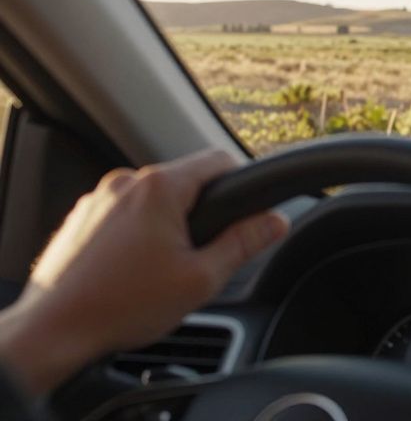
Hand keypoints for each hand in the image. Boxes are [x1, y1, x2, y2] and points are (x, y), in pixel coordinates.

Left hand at [0, 149, 287, 395]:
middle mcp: (127, 181)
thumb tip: (276, 221)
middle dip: (200, 214)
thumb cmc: (124, 305)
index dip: (243, 185)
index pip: (220, 161)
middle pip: (186, 182)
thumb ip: (245, 243)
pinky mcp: (80, 217)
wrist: (52, 332)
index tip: (248, 212)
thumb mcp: (202, 278)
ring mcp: (98, 198)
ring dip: (166, 225)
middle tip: (200, 257)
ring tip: (160, 271)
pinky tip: (133, 272)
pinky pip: (124, 214)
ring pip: (153, 200)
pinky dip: (136, 235)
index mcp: (160, 187)